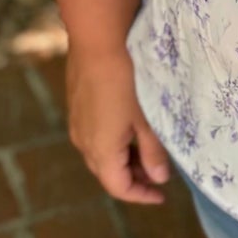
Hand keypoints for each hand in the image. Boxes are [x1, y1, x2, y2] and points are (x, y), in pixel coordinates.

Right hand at [66, 44, 170, 204]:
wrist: (98, 42)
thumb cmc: (128, 81)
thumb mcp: (147, 119)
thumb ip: (153, 152)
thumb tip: (160, 178)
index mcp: (101, 151)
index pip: (119, 187)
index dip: (141, 195)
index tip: (161, 195)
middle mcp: (83, 143)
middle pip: (108, 173)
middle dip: (134, 178)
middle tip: (159, 173)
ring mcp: (77, 124)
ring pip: (100, 155)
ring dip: (123, 159)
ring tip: (149, 150)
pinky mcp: (77, 108)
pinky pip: (94, 136)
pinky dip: (113, 142)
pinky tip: (131, 128)